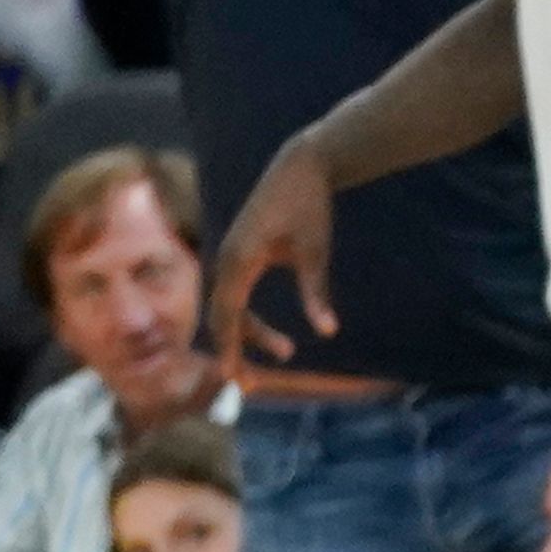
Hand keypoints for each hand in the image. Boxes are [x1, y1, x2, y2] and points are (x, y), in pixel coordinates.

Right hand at [211, 133, 340, 383]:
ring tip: (284, 354)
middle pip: (222, 317)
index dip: (231, 349)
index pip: (227, 315)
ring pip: (229, 308)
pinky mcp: (240, 254)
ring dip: (247, 335)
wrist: (301, 165)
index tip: (236, 378)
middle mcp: (226, 259)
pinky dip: (246, 319)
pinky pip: (234, 295)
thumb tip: (328, 332)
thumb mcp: (316, 251)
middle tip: (254, 386)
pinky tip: (269, 336)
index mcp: (238, 260)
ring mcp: (230, 256)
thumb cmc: (310, 205)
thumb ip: (316, 292)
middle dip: (236, 351)